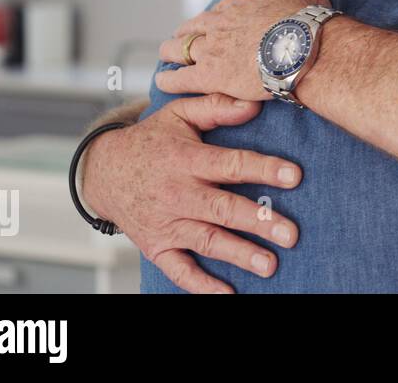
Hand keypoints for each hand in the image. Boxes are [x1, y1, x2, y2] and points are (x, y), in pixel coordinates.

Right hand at [82, 93, 302, 293]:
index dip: (264, 169)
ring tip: (270, 265)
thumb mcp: (178, 114)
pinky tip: (227, 294)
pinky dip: (201, 285)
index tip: (295, 176)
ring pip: (206, 241)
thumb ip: (216, 107)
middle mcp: (178, 194)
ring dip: (238, 254)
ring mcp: (167, 223)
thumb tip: (253, 103)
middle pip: (223, 209)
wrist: (102, 172)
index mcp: (187, 160)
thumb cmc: (150, 141)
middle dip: (259, 222)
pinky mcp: (157, 246)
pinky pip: (179, 270)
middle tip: (290, 234)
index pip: (231, 165)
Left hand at [157, 0, 330, 100]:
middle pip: (190, 29)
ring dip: (172, 54)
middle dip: (185, 35)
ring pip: (177, 50)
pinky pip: (178, 78)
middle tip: (184, 43)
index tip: (213, 28)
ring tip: (170, 59)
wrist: (305, 48)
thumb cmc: (307, 20)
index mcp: (238, 6)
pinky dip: (168, 79)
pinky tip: (163, 81)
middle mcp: (219, 25)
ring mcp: (212, 50)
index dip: (213, 22)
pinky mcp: (210, 76)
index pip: (216, 13)